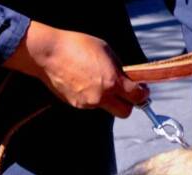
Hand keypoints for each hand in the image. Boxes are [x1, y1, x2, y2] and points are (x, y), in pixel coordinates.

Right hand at [4, 21, 148, 117]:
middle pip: (125, 112)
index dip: (143, 94)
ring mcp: (87, 103)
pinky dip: (92, 97)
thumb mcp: (106, 51)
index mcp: (112, 82)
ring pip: (106, 107)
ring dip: (108, 99)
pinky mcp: (75, 105)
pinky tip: (84, 83)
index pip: (136, 97)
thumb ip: (119, 68)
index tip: (142, 90)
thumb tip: (127, 78)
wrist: (48, 53)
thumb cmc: (76, 46)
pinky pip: (91, 104)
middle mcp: (101, 97)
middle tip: (126, 94)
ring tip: (98, 81)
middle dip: (128, 104)